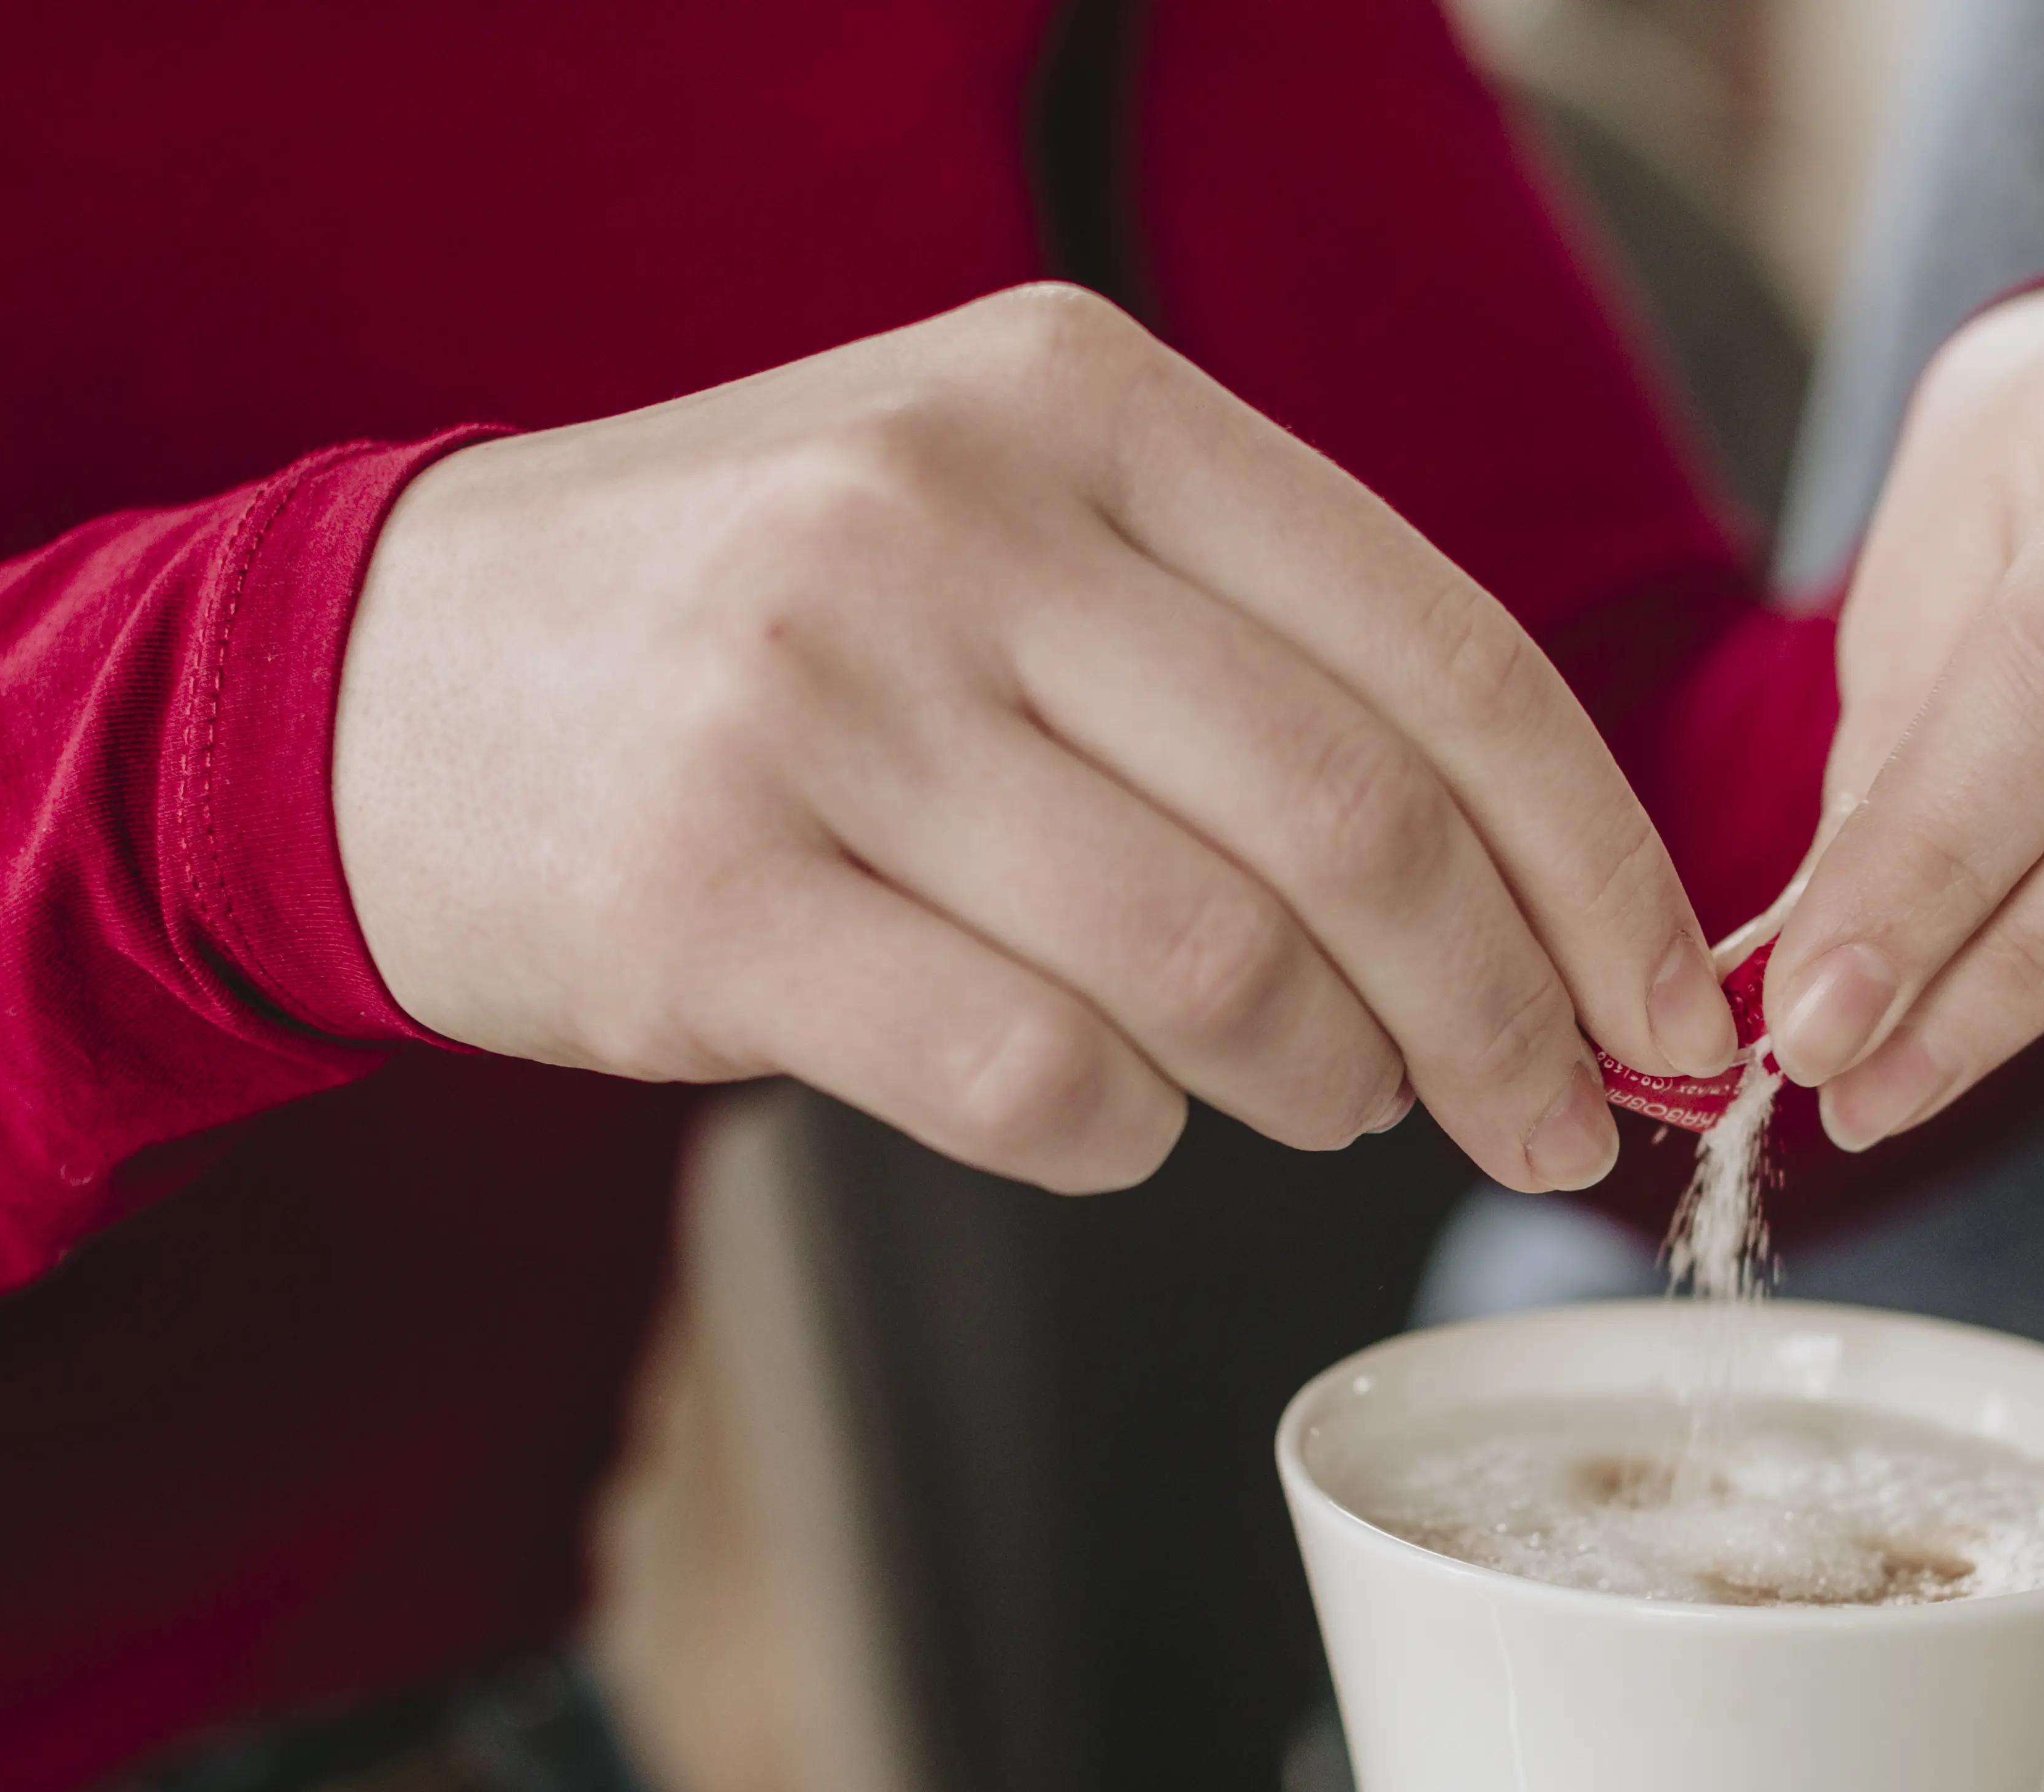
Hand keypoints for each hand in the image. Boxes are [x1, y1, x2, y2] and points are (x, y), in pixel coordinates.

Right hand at [331, 284, 1736, 1193]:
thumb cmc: (760, 636)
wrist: (375, 678)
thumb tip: (1538, 892)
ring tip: (1324, 1102)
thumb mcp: (1001, 529)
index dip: (1595, 866)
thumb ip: (1249, 654)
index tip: (1668, 1007)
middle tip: (1549, 1123)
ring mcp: (818, 702)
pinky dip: (1124, 1137)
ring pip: (1213, 967)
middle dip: (1504, 1016)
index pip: (1444, 656)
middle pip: (1356, 827)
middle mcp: (953, 520)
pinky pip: (1032, 1076)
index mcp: (1075, 402)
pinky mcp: (709, 895)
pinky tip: (1115, 1116)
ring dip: (1322, 1084)